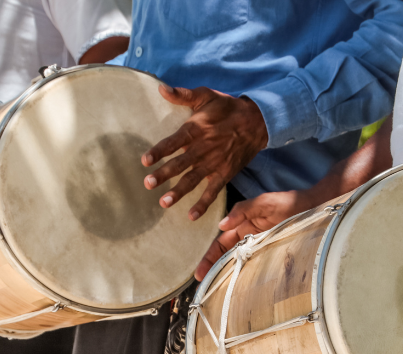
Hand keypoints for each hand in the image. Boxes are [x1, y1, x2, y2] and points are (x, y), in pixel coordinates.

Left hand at [142, 85, 268, 221]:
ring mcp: (214, 164)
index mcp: (196, 130)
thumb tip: (161, 88)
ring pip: (193, 180)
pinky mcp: (224, 174)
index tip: (145, 160)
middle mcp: (203, 149)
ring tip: (163, 202)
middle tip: (148, 184)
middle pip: (180, 164)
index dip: (159, 151)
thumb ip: (183, 95)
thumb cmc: (227, 108)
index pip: (174, 142)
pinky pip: (212, 192)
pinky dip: (203, 204)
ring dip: (178, 192)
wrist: (257, 122)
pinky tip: (192, 216)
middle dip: (164, 175)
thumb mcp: (206, 95)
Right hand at [194, 189, 315, 279]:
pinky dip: (248, 278)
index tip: (199, 273)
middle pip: (226, 257)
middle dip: (214, 272)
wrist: (315, 207)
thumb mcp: (264, 202)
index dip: (209, 258)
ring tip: (219, 293)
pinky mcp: (273, 255)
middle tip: (204, 288)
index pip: (220, 244)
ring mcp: (261, 248)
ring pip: (240, 265)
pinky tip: (244, 290)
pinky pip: (257, 268)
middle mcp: (249, 239)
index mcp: (243, 226)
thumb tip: (222, 225)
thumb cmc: (290, 202)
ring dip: (229, 277)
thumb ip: (243, 211)